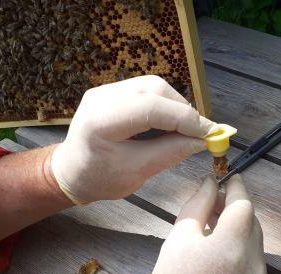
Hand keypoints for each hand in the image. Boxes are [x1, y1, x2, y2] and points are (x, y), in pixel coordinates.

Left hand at [51, 75, 213, 203]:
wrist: (71, 171)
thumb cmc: (99, 179)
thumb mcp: (136, 172)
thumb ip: (170, 153)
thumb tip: (201, 141)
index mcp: (101, 121)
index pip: (151, 107)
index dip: (185, 119)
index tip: (209, 134)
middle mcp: (102, 96)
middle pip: (155, 89)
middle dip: (183, 111)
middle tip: (201, 134)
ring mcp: (107, 90)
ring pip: (154, 86)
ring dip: (177, 106)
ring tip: (187, 130)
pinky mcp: (114, 92)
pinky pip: (148, 90)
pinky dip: (166, 105)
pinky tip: (172, 122)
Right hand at [122, 175, 270, 273]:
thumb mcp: (178, 240)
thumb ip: (198, 205)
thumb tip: (211, 183)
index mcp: (231, 247)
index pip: (244, 205)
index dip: (238, 188)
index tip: (231, 179)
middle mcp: (254, 264)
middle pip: (252, 223)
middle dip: (236, 211)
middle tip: (215, 208)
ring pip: (255, 245)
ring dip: (239, 234)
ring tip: (215, 236)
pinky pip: (256, 266)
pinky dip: (243, 257)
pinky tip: (222, 266)